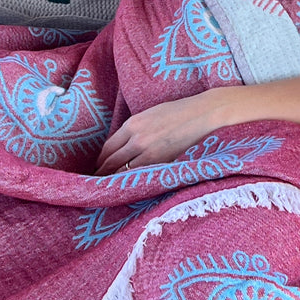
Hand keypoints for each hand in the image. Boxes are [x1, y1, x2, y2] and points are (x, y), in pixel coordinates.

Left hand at [93, 91, 229, 175]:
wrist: (202, 114)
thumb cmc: (178, 111)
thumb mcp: (150, 114)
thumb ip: (134, 128)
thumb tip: (122, 145)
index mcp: (132, 124)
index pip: (108, 147)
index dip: (101, 159)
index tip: (98, 166)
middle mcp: (137, 139)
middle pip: (112, 161)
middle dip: (103, 172)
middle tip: (98, 181)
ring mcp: (149, 152)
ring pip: (124, 171)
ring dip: (116, 179)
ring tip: (111, 187)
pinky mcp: (162, 162)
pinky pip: (142, 174)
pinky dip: (134, 180)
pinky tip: (131, 185)